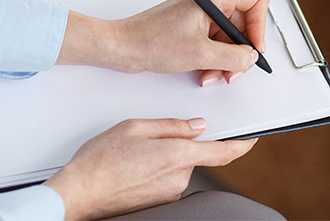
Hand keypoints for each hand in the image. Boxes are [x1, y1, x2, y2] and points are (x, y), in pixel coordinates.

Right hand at [44, 118, 256, 220]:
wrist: (78, 195)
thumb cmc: (100, 161)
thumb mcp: (135, 127)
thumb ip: (171, 125)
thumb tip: (196, 126)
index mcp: (176, 155)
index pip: (222, 151)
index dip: (242, 144)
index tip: (252, 138)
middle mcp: (179, 178)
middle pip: (194, 156)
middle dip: (179, 145)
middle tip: (149, 141)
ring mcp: (170, 194)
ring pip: (178, 168)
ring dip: (165, 159)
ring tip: (133, 157)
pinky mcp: (160, 203)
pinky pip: (166, 180)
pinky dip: (155, 172)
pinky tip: (132, 170)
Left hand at [58, 0, 270, 85]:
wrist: (122, 47)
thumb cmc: (151, 41)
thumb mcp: (200, 54)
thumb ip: (233, 56)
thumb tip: (251, 57)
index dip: (260, 25)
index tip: (252, 48)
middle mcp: (211, 2)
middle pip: (244, 23)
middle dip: (240, 51)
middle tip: (233, 71)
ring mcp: (202, 15)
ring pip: (230, 38)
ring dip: (225, 60)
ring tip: (211, 75)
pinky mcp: (194, 27)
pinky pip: (216, 43)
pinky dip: (213, 60)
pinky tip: (203, 72)